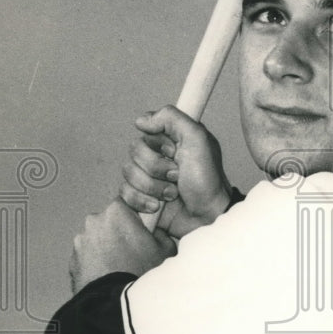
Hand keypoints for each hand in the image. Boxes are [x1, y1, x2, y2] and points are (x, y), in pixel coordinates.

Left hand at [70, 199, 176, 293]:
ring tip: (121, 269)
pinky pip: (88, 258)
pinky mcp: (72, 261)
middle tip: (134, 253)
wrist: (115, 304)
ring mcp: (81, 241)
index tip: (143, 230)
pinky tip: (109, 277)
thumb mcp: (166, 249)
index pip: (128, 204)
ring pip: (98, 240)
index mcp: (117, 211)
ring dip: (107, 249)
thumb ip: (161, 234)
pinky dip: (96, 264)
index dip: (137, 218)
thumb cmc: (141, 273)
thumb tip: (155, 233)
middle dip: (120, 233)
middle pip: (110, 222)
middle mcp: (94, 221)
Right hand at [119, 105, 231, 237]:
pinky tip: (158, 206)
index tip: (173, 151)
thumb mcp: (198, 139)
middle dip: (156, 167)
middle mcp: (157, 155)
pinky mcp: (140, 197)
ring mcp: (148, 177)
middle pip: (134, 151)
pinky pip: (124, 193)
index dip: (157, 143)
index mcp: (170, 139)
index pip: (145, 128)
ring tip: (172, 193)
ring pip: (128, 172)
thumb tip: (141, 120)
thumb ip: (172, 117)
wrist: (207, 216)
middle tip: (177, 176)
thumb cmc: (208, 180)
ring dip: (152, 186)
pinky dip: (141, 201)